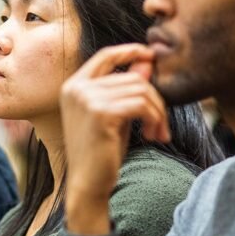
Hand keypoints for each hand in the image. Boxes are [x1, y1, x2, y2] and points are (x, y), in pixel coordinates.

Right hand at [60, 44, 169, 234]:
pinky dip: (155, 119)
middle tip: (161, 125)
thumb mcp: (116, 115)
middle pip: (132, 77)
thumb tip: (147, 61)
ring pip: (141, 91)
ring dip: (157, 113)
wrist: (88, 185)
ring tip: (157, 133)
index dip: (130, 50)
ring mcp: (87, 99)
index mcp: (73, 86)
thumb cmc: (101, 152)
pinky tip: (153, 136)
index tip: (152, 56)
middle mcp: (76, 88)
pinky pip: (142, 105)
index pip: (105, 55)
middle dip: (154, 99)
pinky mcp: (101, 113)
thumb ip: (127, 88)